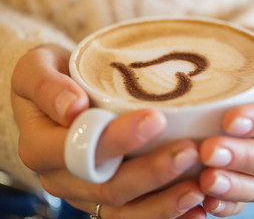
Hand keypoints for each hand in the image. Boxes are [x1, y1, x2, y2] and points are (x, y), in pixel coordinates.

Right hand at [11, 45, 205, 218]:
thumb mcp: (37, 67)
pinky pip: (133, 217)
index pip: (78, 149)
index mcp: (40, 146)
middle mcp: (61, 177)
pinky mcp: (104, 199)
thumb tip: (73, 108)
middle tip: (189, 151)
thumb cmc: (54, 78)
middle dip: (152, 172)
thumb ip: (47, 85)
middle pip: (106, 186)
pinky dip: (163, 215)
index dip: (117, 139)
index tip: (155, 119)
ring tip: (197, 186)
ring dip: (163, 202)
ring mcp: (84, 193)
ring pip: (123, 210)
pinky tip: (193, 208)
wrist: (59, 97)